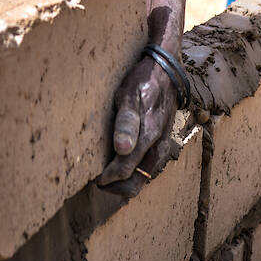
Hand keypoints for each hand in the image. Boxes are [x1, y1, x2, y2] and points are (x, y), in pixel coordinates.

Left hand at [97, 57, 176, 196]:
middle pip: (134, 185)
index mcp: (149, 137)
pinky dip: (132, 174)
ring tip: (105, 171)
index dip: (106, 178)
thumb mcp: (129, 95)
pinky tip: (119, 162)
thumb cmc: (142, 83)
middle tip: (97, 178)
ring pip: (141, 180)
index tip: (93, 174)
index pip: (125, 172)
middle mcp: (158, 148)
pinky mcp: (163, 148)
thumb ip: (126, 122)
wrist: (167, 74)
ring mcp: (162, 149)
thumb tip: (122, 149)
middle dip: (113, 187)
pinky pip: (146, 171)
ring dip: (123, 182)